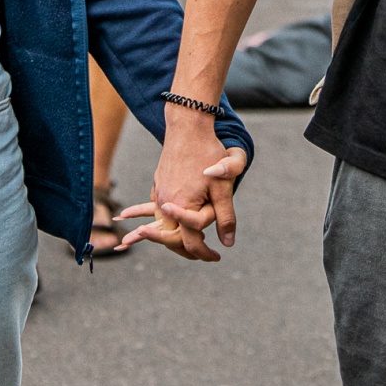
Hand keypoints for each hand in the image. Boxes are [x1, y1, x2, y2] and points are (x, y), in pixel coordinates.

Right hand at [117, 114, 248, 260]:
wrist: (187, 128)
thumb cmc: (208, 155)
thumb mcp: (222, 187)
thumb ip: (225, 216)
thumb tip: (228, 243)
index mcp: (181, 208)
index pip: (191, 243)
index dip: (205, 254)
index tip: (216, 257)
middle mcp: (165, 205)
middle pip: (173, 239)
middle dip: (189, 251)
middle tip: (206, 255)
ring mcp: (158, 195)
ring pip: (165, 225)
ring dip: (176, 237)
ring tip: (191, 243)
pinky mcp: (157, 186)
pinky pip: (159, 211)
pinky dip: (167, 221)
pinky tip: (172, 223)